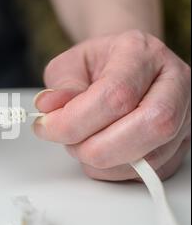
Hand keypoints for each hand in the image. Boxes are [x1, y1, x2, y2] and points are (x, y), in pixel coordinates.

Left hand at [33, 30, 190, 180]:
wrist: (124, 66)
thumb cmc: (100, 65)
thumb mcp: (70, 65)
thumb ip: (60, 86)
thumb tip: (48, 107)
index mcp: (141, 53)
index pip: (116, 94)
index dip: (75, 120)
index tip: (47, 128)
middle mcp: (172, 81)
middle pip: (149, 126)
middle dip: (96, 146)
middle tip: (68, 142)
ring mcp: (185, 113)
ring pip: (152, 155)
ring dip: (104, 162)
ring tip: (83, 144)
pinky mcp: (183, 142)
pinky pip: (154, 171)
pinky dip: (117, 171)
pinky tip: (101, 153)